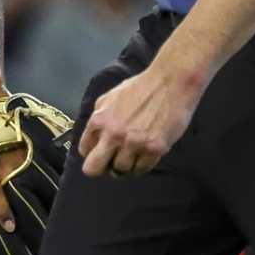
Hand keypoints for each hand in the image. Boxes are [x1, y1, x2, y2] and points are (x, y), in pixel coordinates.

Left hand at [79, 60, 205, 177]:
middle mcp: (113, 135)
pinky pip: (142, 169)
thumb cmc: (139, 88)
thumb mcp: (109, 98)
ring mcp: (134, 144)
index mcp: (98, 121)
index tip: (101, 152)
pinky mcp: (154, 149)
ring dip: (125, 166)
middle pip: (94, 169)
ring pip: (121, 171)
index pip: (84, 150)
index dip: (92, 153)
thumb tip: (93, 139)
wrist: (170, 83)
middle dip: (100, 169)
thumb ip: (99, 118)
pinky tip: (144, 154)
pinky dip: (141, 165)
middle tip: (110, 164)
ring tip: (132, 155)